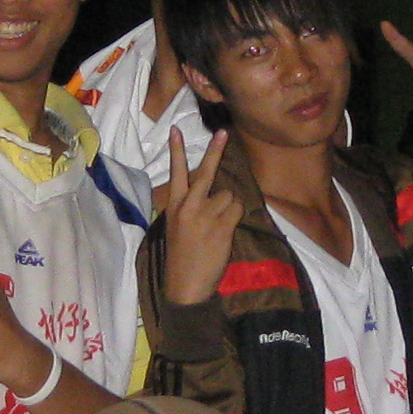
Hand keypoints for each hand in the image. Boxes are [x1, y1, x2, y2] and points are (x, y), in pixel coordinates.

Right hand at [157, 126, 239, 306]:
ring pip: (229, 195)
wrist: (184, 284)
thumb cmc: (182, 257)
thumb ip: (190, 208)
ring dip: (229, 208)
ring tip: (218, 228)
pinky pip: (238, 209)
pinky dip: (236, 218)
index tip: (175, 129)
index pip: (176, 172)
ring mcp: (205, 214)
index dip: (177, 150)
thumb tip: (214, 192)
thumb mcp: (177, 228)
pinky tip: (224, 233)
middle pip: (206, 172)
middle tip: (222, 132)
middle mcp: (188, 206)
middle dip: (215, 151)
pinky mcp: (221, 225)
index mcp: (174, 206)